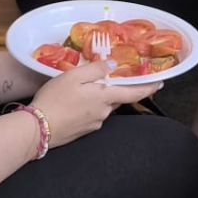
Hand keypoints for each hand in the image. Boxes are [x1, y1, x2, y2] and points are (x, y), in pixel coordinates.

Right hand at [32, 58, 158, 146]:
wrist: (37, 129)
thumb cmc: (55, 98)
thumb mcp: (74, 76)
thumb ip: (96, 69)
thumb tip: (113, 65)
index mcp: (105, 97)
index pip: (134, 92)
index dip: (148, 87)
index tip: (160, 82)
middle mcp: (104, 112)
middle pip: (115, 98)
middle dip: (112, 90)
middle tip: (102, 80)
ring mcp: (94, 124)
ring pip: (102, 107)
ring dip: (96, 99)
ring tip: (77, 92)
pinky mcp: (84, 132)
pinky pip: (91, 116)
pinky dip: (86, 109)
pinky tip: (72, 105)